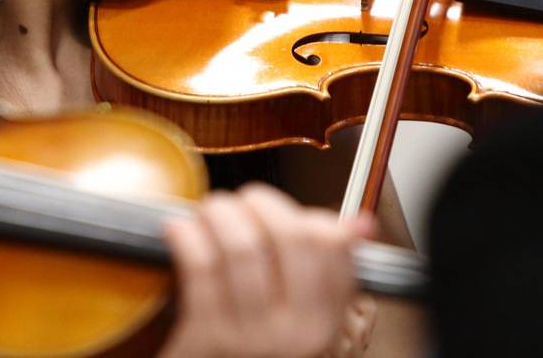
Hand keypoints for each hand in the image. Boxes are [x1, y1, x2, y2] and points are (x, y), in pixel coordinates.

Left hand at [158, 183, 374, 357]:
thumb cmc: (258, 348)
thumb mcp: (301, 317)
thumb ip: (326, 268)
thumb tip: (361, 223)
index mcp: (325, 322)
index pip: (331, 244)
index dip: (305, 213)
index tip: (284, 210)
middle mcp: (295, 333)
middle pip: (289, 236)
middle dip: (261, 202)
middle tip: (245, 200)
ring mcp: (250, 336)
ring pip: (241, 246)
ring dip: (220, 213)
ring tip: (212, 210)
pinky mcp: (205, 336)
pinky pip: (200, 265)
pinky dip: (187, 235)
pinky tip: (182, 229)